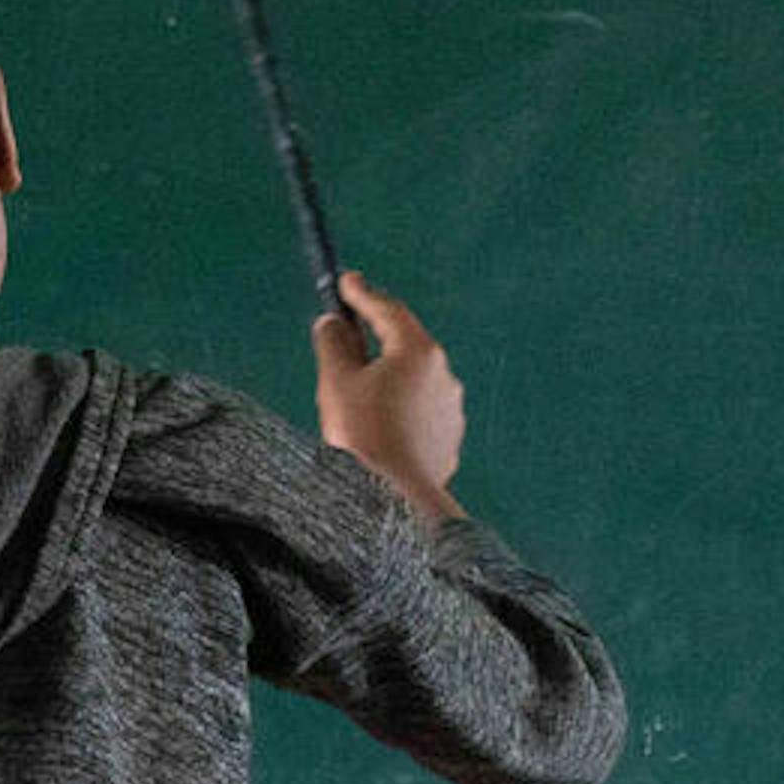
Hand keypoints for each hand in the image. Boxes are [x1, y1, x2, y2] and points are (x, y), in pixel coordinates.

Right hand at [313, 272, 464, 522]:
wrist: (395, 500)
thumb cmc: (363, 436)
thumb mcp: (336, 382)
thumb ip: (333, 343)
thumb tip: (333, 323)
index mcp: (418, 352)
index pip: (387, 310)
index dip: (361, 294)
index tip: (345, 282)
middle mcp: (443, 374)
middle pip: (404, 344)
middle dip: (375, 337)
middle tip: (346, 333)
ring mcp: (451, 408)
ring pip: (413, 381)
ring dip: (388, 378)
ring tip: (357, 396)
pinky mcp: (450, 438)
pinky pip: (420, 412)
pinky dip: (399, 409)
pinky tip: (378, 427)